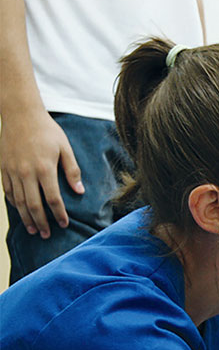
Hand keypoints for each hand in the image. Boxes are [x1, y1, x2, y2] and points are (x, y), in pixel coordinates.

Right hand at [0, 111, 83, 237]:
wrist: (20, 114)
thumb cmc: (47, 130)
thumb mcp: (65, 148)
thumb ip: (72, 170)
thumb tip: (79, 191)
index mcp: (44, 168)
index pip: (52, 199)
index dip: (58, 214)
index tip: (64, 224)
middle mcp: (26, 172)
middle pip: (33, 205)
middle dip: (41, 222)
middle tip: (47, 235)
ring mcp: (12, 171)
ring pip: (18, 201)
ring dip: (26, 218)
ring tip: (33, 229)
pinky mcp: (3, 168)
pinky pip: (8, 191)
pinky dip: (14, 204)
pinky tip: (20, 212)